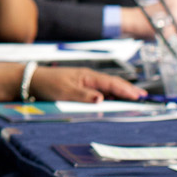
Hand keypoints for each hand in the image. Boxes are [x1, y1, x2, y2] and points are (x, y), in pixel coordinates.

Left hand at [29, 65, 145, 103]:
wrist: (33, 81)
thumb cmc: (48, 84)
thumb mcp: (65, 92)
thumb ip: (83, 96)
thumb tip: (102, 99)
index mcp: (87, 76)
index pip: (111, 83)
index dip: (126, 90)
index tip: (139, 96)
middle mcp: (89, 78)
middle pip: (113, 83)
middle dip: (128, 89)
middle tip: (143, 97)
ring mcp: (85, 82)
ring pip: (107, 87)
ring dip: (120, 92)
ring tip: (134, 98)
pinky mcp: (81, 87)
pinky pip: (100, 90)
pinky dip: (110, 94)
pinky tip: (114, 100)